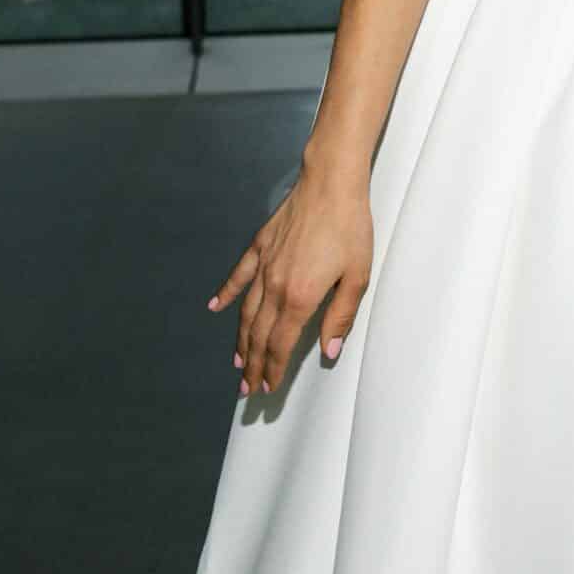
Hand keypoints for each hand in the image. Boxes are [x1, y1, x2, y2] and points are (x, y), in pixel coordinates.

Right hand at [209, 167, 374, 396]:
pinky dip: (227, 293)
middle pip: (258, 335)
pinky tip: (216, 307)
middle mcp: (276, 286)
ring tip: (236, 362)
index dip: (273, 369)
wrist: (331, 185)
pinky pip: (239, 276)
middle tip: (247, 389)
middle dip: (252, 364)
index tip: (267, 388)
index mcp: (300, 298)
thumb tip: (328, 352)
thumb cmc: (350, 229)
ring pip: (246, 312)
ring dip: (240, 340)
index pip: (280, 344)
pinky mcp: (260, 246)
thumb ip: (340, 317)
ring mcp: (264, 266)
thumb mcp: (357, 277)